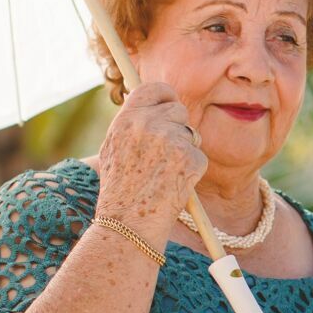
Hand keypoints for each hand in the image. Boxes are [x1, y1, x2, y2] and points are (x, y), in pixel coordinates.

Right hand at [94, 82, 204, 229]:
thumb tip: (150, 104)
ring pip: (191, 133)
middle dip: (178, 127)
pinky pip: (199, 155)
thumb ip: (132, 124)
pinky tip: (174, 184)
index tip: (169, 105)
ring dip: (185, 149)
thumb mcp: (114, 149)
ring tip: (164, 173)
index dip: (165, 96)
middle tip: (167, 153)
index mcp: (127, 119)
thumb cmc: (120, 191)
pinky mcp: (190, 157)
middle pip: (179, 110)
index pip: (154, 88)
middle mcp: (148, 124)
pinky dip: (192, 169)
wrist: (128, 223)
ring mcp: (171, 140)